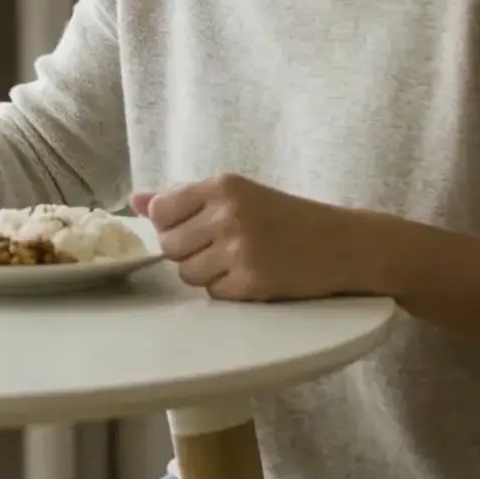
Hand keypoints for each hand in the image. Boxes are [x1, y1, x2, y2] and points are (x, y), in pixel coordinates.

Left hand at [131, 173, 359, 301]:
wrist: (344, 244)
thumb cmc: (288, 218)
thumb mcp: (239, 195)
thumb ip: (185, 197)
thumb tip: (135, 199)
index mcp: (223, 185)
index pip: (161, 211)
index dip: (172, 225)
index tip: (194, 228)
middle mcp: (228, 213)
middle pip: (170, 246)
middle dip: (189, 252)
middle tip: (222, 247)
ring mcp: (240, 248)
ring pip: (188, 273)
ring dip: (208, 274)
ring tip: (240, 261)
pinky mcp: (252, 281)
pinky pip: (214, 294)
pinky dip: (230, 290)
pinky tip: (254, 276)